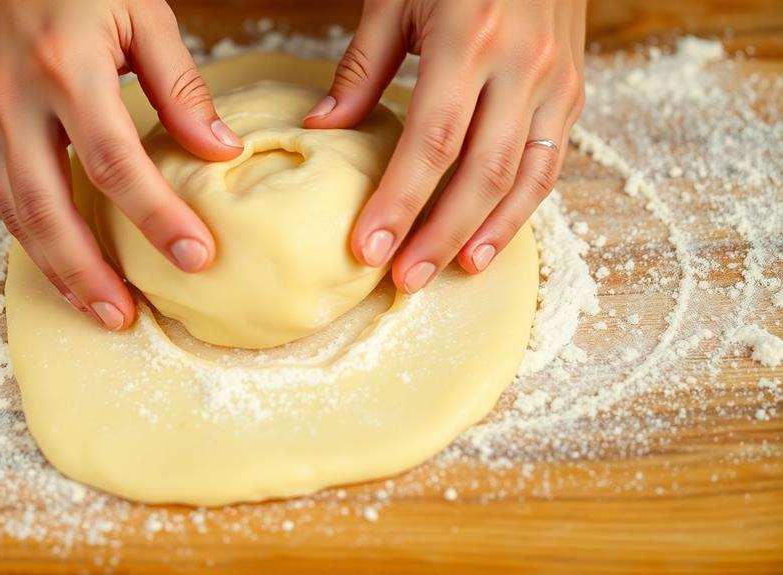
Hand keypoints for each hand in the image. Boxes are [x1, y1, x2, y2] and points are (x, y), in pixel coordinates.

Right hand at [0, 0, 242, 329]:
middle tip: (126, 318)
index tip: (198, 256)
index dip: (156, 216)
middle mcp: (16, 99)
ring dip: (57, 269)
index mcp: (66, 67)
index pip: (115, 162)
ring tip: (98, 308)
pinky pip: (5, 195)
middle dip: (88, 271)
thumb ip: (180, 86)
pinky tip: (65, 265)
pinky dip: (36, 238)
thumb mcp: (140, 10)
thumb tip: (219, 153)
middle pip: (48, 208)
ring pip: (17, 213)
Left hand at [306, 0, 585, 292]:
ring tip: (451, 271)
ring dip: (486, 232)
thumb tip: (322, 130)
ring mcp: (556, 79)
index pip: (431, 141)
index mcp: (470, 36)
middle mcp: (522, 64)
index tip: (369, 248)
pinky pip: (551, 161)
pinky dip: (522, 207)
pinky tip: (491, 237)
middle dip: (440, 233)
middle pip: (480, 171)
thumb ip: (363, 67)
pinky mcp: (574, 88)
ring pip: (524, 176)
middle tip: (404, 277)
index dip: (400, 201)